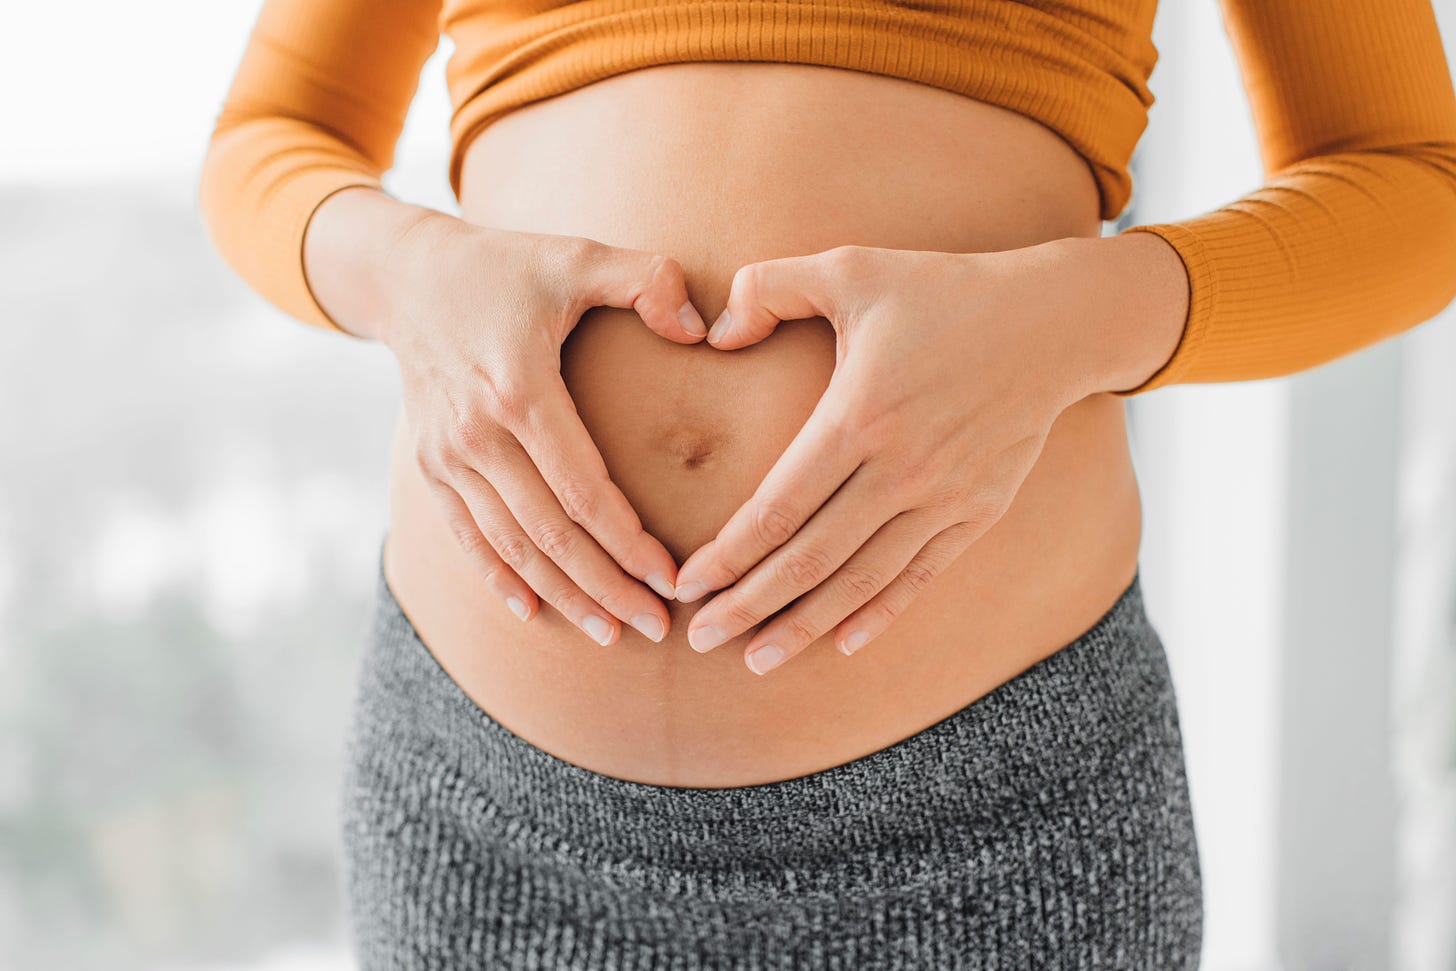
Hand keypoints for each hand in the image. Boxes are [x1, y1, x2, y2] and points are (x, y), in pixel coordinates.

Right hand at [380, 213, 709, 645]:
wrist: (405, 274)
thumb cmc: (506, 266)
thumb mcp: (577, 255)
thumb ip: (647, 280)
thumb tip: (702, 329)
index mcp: (520, 392)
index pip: (583, 490)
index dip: (629, 542)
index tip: (672, 580)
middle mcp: (477, 434)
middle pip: (549, 535)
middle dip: (606, 588)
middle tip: (656, 628)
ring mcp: (448, 456)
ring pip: (510, 547)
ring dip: (562, 596)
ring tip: (611, 633)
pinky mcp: (431, 466)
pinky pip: (465, 537)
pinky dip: (498, 579)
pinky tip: (532, 613)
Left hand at [672, 241, 1101, 673]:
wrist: (1054, 322)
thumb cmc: (943, 290)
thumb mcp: (851, 268)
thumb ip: (768, 287)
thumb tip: (714, 336)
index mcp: (860, 414)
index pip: (777, 507)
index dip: (727, 555)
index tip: (686, 585)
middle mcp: (903, 468)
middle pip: (810, 558)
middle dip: (749, 605)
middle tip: (699, 638)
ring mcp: (946, 496)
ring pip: (861, 580)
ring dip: (804, 625)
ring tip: (756, 659)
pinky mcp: (980, 510)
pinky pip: (920, 576)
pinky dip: (879, 613)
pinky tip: (841, 643)